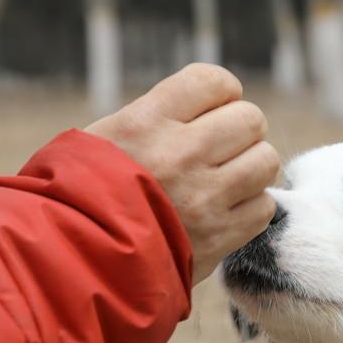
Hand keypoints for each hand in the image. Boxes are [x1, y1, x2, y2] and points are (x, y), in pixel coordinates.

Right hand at [85, 64, 279, 284]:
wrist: (77, 261)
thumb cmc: (85, 194)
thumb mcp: (106, 137)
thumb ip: (160, 116)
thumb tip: (214, 103)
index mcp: (146, 122)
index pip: (214, 81)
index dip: (222, 93)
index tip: (212, 110)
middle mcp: (179, 154)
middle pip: (249, 120)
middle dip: (240, 132)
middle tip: (220, 149)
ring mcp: (203, 197)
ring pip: (265, 161)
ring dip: (251, 168)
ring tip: (226, 179)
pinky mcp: (218, 237)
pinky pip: (264, 207)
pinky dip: (250, 208)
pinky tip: (224, 211)